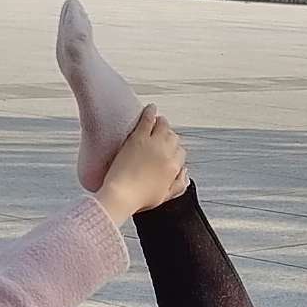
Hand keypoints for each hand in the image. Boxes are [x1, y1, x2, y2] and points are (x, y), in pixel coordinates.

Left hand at [92, 107, 186, 222]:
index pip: (181, 153)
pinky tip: (150, 108)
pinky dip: (150, 111)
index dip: (174, 150)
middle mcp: (167, 153)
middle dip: (169, 136)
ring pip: (164, 126)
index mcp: (174, 167)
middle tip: (161, 136)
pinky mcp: (138, 138)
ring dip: (162, 122)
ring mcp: (153, 144)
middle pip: (174, 138)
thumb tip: (186, 172)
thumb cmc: (139, 198)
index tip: (167, 150)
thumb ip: (179, 185)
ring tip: (158, 120)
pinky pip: (148, 119)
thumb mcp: (164, 196)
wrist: (121, 195)